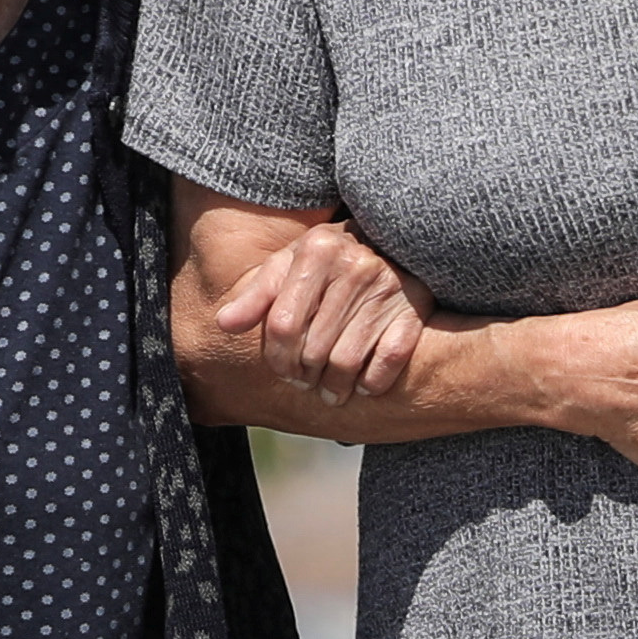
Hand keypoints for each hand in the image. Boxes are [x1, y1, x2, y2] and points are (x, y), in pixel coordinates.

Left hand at [200, 214, 426, 398]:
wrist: (392, 246)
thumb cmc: (326, 265)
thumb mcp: (287, 268)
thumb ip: (256, 296)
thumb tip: (223, 324)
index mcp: (316, 250)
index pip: (282, 325)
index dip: (276, 358)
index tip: (282, 371)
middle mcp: (354, 264)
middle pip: (314, 348)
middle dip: (304, 375)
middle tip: (305, 382)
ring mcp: (388, 287)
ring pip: (348, 360)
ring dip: (335, 387)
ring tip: (330, 392)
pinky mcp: (414, 309)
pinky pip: (389, 360)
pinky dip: (372, 382)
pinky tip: (363, 385)